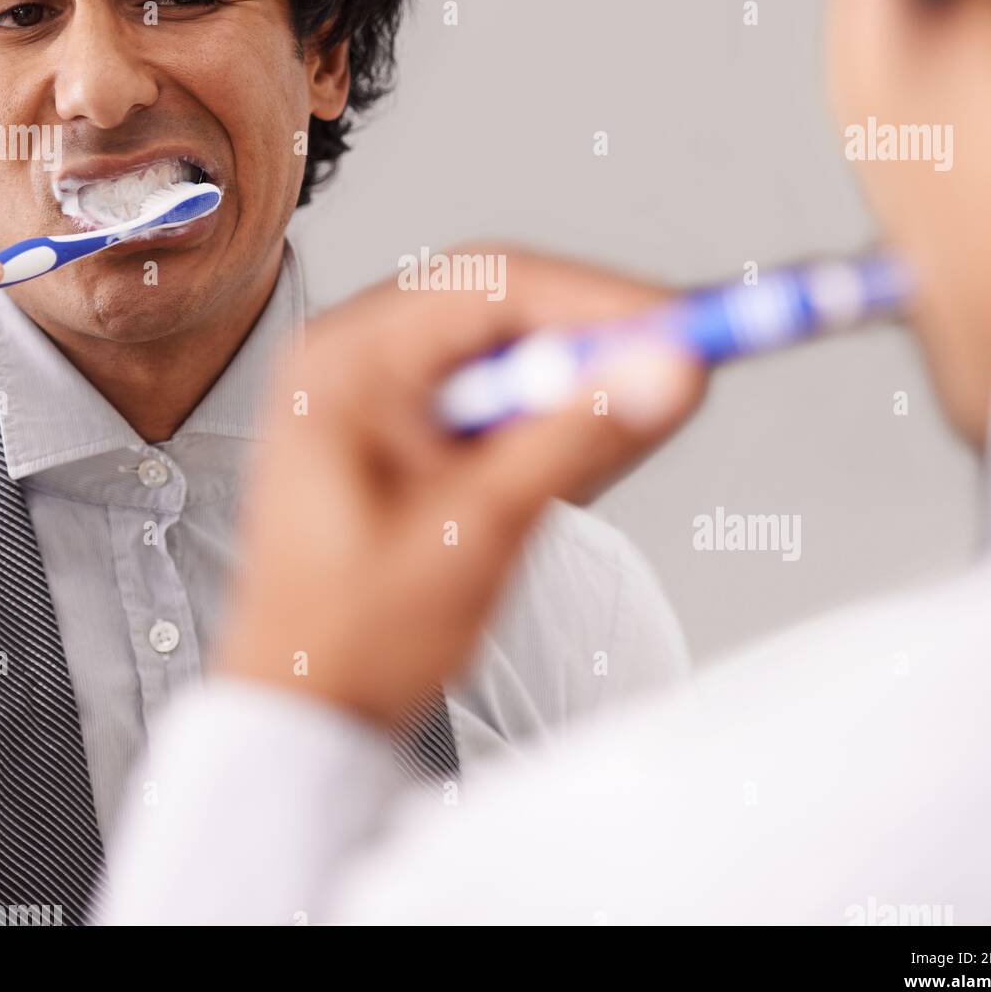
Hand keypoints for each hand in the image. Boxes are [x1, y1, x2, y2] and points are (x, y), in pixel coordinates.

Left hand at [218, 244, 705, 725]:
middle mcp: (359, 357)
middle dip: (599, 336)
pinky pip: (497, 396)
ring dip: (582, 380)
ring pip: (510, 349)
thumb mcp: (474, 531)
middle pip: (505, 305)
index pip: (492, 284)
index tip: (683, 325)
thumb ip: (573, 441)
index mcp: (346, 361)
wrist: (307, 707)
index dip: (600, 300)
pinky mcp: (411, 428)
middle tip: (682, 366)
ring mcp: (382, 391)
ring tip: (639, 417)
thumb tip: (663, 370)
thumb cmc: (350, 634)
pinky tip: (584, 455)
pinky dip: (554, 418)